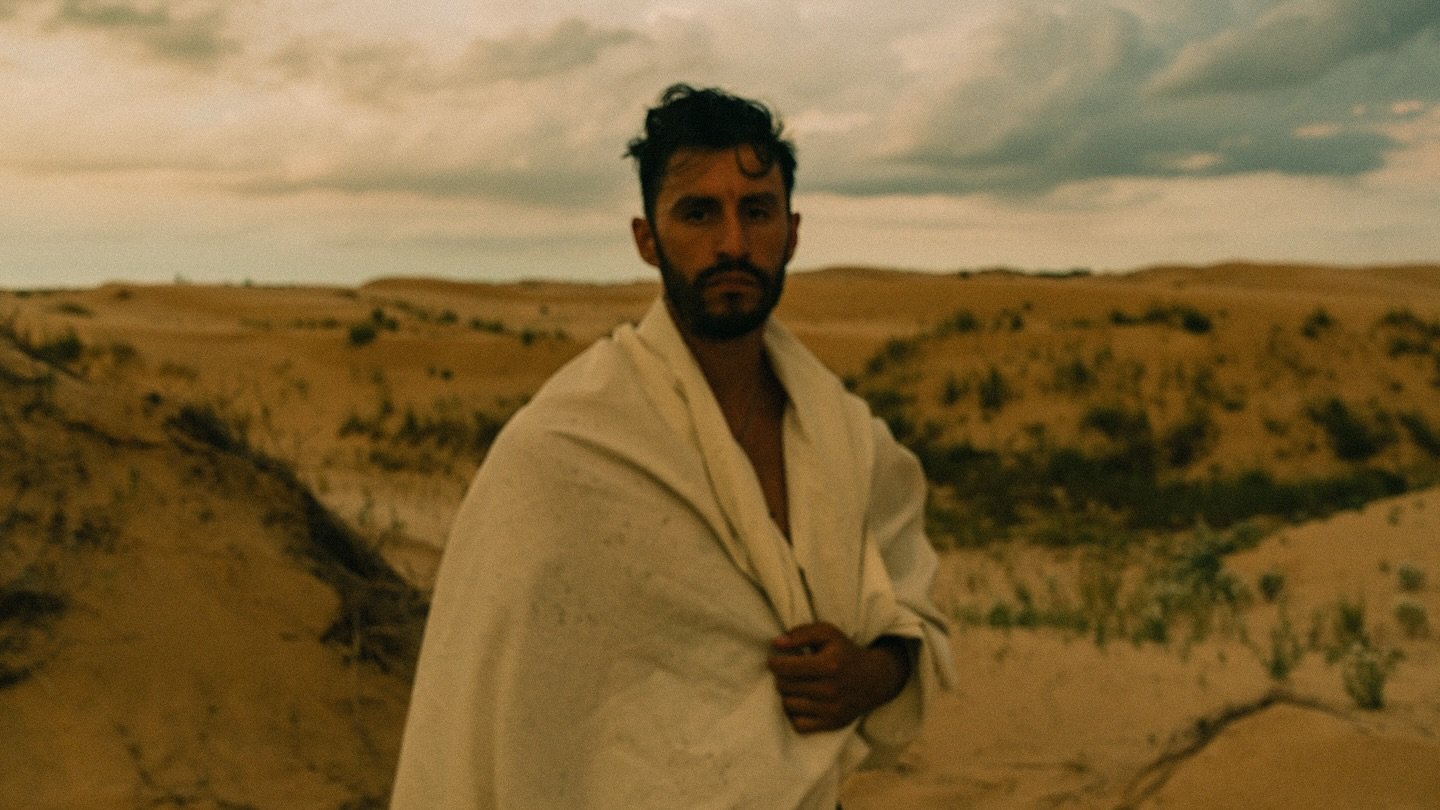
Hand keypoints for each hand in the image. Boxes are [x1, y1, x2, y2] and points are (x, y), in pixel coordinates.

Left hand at [766, 622, 910, 733]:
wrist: (874, 679)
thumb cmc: (845, 653)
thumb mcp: (828, 633)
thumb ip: (801, 633)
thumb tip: (776, 643)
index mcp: (828, 664)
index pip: (785, 668)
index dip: (774, 663)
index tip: (775, 660)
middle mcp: (829, 689)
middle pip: (784, 686)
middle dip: (781, 678)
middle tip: (787, 673)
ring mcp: (831, 709)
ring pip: (788, 705)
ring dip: (787, 695)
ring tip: (795, 686)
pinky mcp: (832, 723)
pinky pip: (799, 724)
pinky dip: (795, 714)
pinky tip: (801, 702)